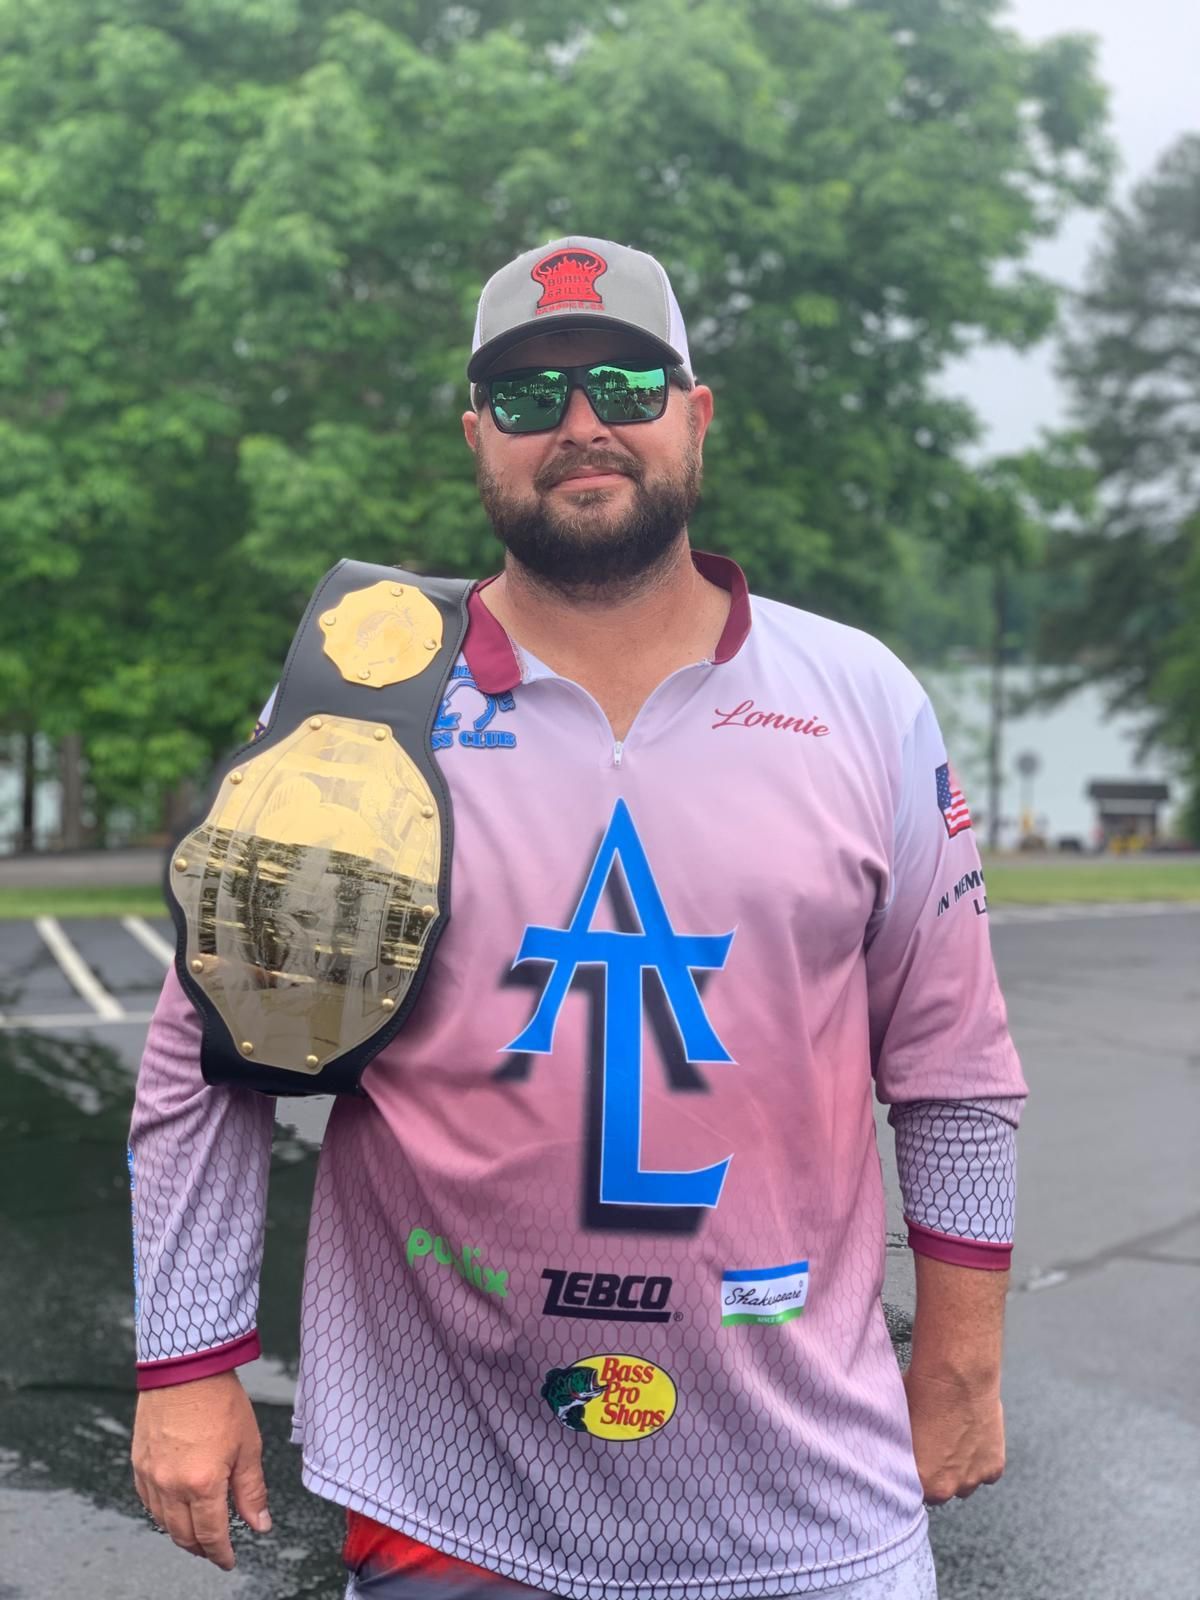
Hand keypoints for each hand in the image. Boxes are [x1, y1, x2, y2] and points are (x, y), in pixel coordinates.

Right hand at [131, 1369, 270, 1568]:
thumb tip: (260, 1524)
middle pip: (183, 1535)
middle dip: (201, 1548)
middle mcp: (171, 1486)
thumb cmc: (219, 1400)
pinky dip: (162, 1512)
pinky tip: (174, 1509)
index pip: (211, 1535)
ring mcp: (150, 1476)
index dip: (221, 1553)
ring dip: (180, 1533)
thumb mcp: (248, 1446)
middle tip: (215, 1550)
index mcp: (202, 1484)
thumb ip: (252, 1491)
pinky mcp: (138, 1463)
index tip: (228, 1560)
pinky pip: (147, 1501)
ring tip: (197, 1533)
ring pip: (163, 1522)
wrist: (185, 1366)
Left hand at [902, 1366, 1005, 1505]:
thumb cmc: (922, 1393)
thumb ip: (897, 1448)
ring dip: (961, 1468)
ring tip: (954, 1437)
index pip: (913, 1491)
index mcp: (918, 1480)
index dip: (914, 1474)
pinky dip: (981, 1458)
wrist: (957, 1376)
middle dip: (938, 1474)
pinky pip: (986, 1471)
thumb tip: (889, 1450)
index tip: (915, 1459)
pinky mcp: (994, 1468)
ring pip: (965, 1483)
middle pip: (941, 1490)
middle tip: (935, 1446)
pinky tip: (971, 1435)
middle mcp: (947, 1487)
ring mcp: (973, 1479)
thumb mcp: (898, 1423)